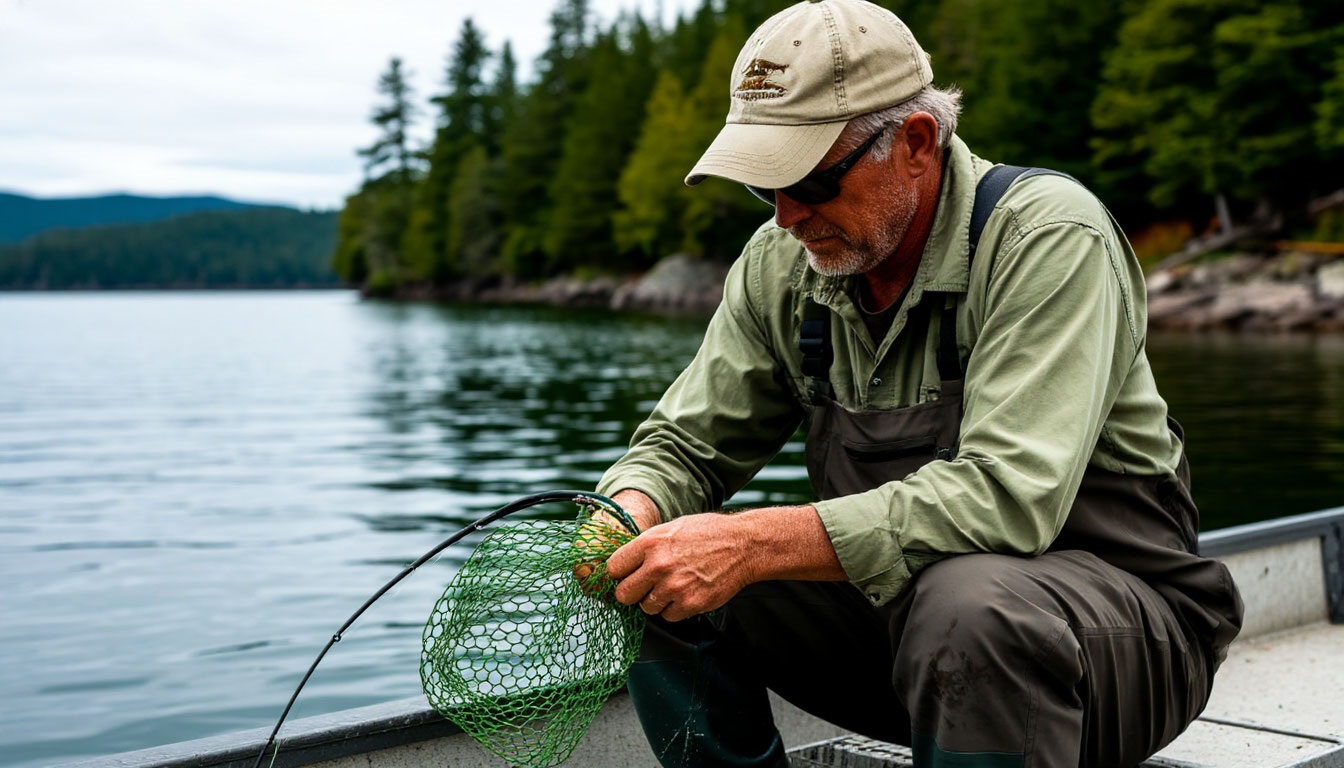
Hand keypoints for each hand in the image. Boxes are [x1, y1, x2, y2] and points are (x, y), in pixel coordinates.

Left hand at [605, 513, 758, 621]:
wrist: (743, 545)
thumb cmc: (708, 534)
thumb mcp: (671, 528)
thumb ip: (646, 546)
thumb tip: (624, 564)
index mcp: (650, 543)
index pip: (613, 568)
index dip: (619, 573)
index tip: (626, 575)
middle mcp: (658, 565)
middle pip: (623, 594)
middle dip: (632, 592)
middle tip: (645, 586)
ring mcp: (674, 587)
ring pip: (646, 608)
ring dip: (656, 601)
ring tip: (673, 586)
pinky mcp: (690, 604)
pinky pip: (668, 616)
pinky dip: (675, 609)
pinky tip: (686, 593)